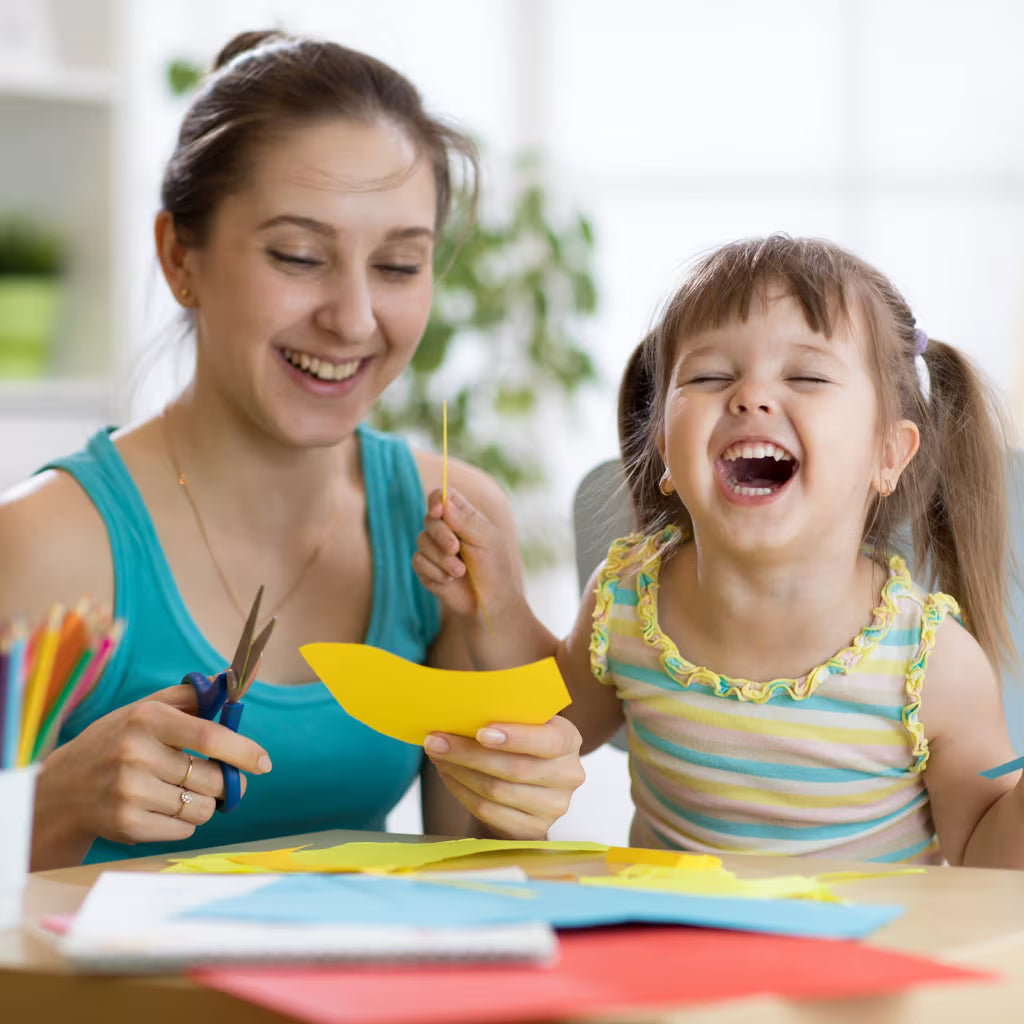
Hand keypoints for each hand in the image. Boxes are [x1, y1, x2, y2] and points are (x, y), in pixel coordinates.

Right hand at [31, 683, 271, 869]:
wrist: (64, 789)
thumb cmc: (118, 741)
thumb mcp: (146, 709)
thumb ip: (191, 696)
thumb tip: (231, 680)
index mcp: (146, 718)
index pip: (209, 736)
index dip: (243, 751)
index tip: (264, 763)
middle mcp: (135, 754)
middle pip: (212, 779)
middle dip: (225, 783)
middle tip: (220, 781)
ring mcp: (129, 792)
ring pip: (201, 808)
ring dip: (203, 804)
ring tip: (182, 793)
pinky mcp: (127, 825)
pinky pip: (184, 830)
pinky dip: (183, 823)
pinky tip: (162, 808)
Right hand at [414, 487, 520, 621]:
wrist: (490, 603)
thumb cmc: (494, 568)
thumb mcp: (486, 540)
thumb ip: (465, 520)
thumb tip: (443, 502)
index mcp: (463, 516)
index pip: (442, 497)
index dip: (436, 501)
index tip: (437, 512)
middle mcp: (446, 529)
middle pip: (429, 519)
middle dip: (441, 535)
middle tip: (455, 549)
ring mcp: (434, 549)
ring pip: (422, 541)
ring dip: (442, 559)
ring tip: (460, 572)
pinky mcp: (426, 568)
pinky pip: (418, 562)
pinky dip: (434, 571)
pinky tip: (449, 580)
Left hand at [423, 715, 584, 839]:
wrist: (527, 788)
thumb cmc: (521, 745)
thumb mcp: (525, 724)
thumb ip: (507, 714)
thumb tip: (462, 707)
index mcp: (568, 740)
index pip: (548, 741)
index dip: (515, 738)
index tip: (481, 731)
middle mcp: (568, 775)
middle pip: (514, 768)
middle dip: (469, 754)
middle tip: (436, 741)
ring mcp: (553, 806)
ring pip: (496, 790)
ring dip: (460, 772)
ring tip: (438, 756)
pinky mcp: (533, 830)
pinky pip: (488, 810)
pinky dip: (462, 791)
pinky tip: (448, 775)